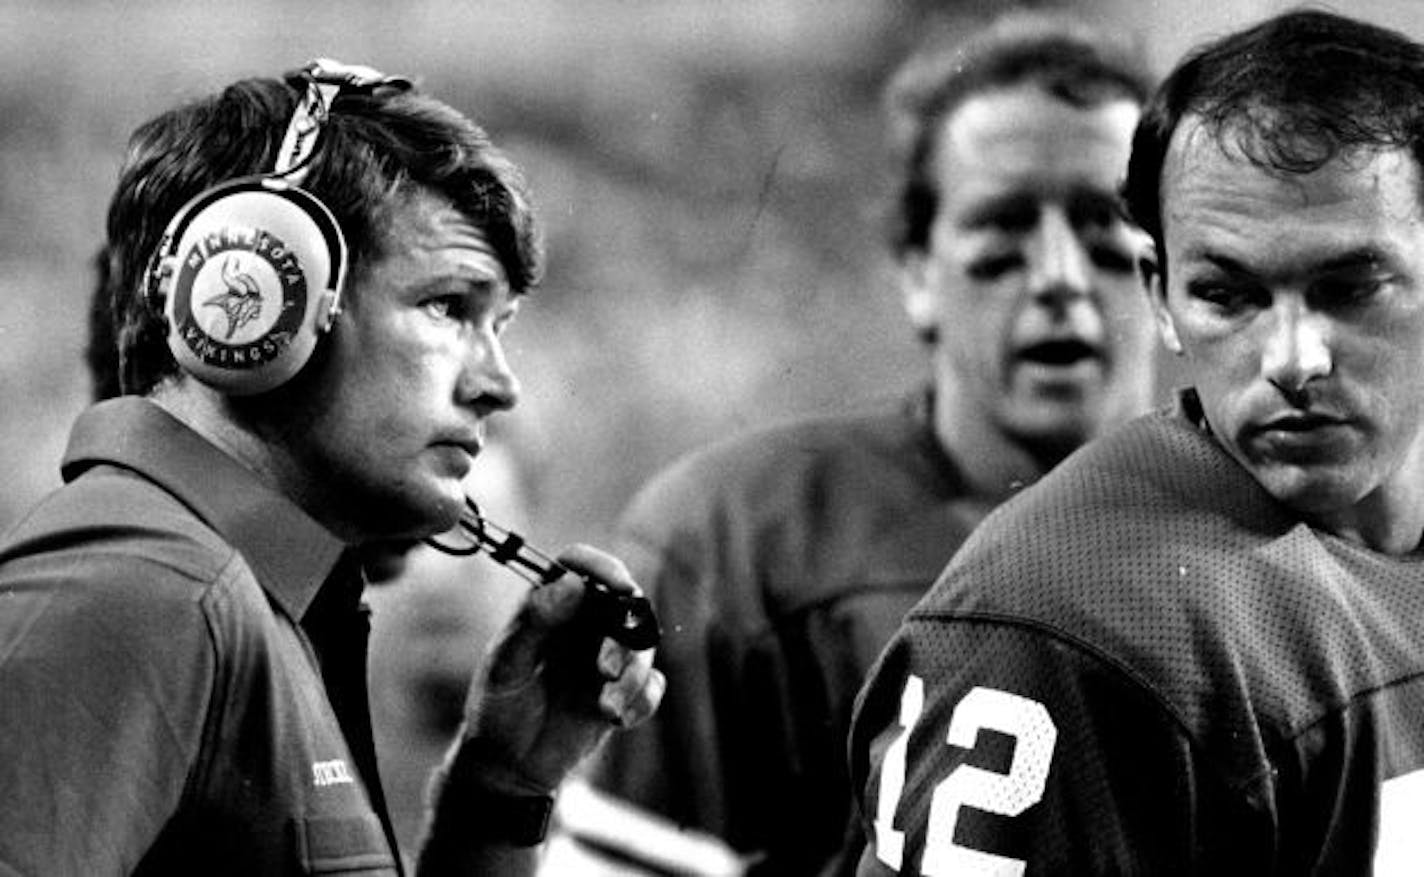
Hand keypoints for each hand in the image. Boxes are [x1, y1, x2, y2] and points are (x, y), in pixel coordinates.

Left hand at [455, 544, 664, 793]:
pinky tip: (617, 720)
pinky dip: (643, 701)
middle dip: (624, 639)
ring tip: (607, 707)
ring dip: (634, 676)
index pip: (580, 566)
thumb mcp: (506, 666)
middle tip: (606, 670)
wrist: (508, 768)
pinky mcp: (622, 692)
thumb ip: (535, 621)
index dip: (602, 567)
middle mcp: (582, 626)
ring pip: (643, 647)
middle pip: (624, 606)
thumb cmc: (498, 709)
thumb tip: (571, 582)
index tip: (619, 586)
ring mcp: (605, 658)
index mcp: (551, 608)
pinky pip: (652, 685)